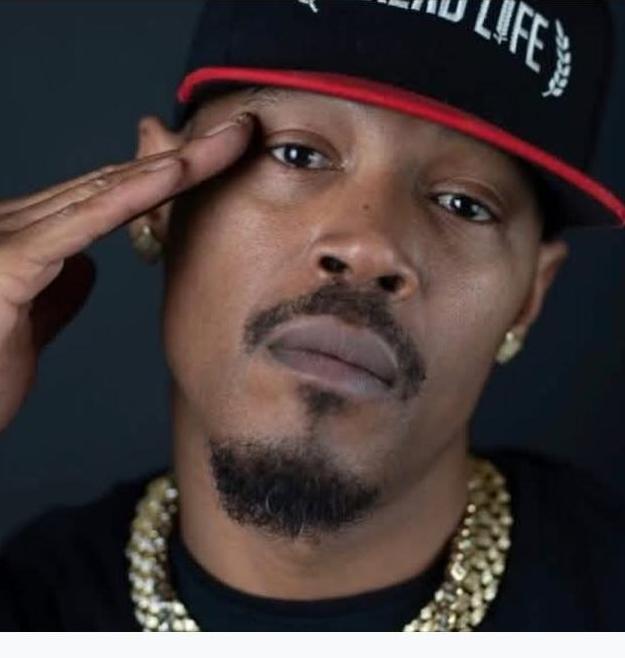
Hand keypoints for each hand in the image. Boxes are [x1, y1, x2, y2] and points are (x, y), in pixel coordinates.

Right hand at [0, 113, 253, 431]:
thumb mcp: (29, 324)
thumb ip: (56, 291)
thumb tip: (86, 267)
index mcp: (26, 238)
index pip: (106, 196)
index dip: (161, 176)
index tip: (213, 161)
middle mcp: (17, 224)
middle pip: (116, 182)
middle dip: (183, 158)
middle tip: (240, 134)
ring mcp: (9, 237)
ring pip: (106, 190)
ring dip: (174, 164)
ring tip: (227, 141)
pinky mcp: (8, 264)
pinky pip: (81, 223)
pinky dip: (131, 195)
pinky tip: (174, 173)